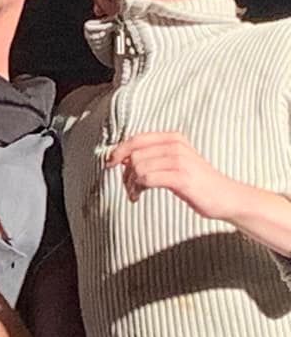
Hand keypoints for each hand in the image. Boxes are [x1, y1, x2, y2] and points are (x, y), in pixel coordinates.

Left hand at [106, 132, 238, 218]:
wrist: (226, 197)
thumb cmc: (196, 182)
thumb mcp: (175, 162)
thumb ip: (153, 156)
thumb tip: (121, 158)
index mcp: (173, 138)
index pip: (136, 139)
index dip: (119, 151)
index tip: (110, 163)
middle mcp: (176, 146)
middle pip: (134, 154)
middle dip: (125, 172)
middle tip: (128, 186)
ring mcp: (180, 161)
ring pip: (138, 167)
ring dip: (130, 183)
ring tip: (134, 193)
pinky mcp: (181, 177)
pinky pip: (146, 178)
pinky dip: (137, 189)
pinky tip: (138, 196)